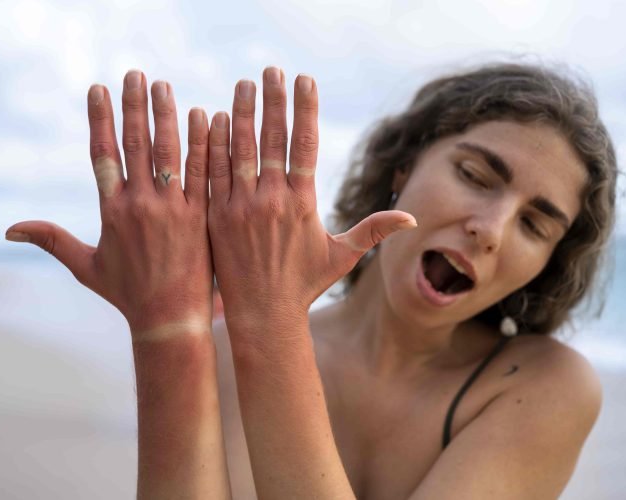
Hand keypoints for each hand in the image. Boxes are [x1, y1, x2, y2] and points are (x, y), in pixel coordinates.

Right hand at [6, 70, 213, 336]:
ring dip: (166, 115)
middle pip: (135, 144)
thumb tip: (10, 229)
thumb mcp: (86, 266)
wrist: (170, 319)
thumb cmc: (128, 295)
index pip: (102, 153)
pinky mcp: (202, 216)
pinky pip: (204, 173)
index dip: (100, 119)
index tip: (99, 89)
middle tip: (135, 74)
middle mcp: (141, 204)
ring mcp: (174, 209)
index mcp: (112, 211)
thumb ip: (52, 240)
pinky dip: (203, 144)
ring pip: (170, 152)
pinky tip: (205, 116)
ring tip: (164, 86)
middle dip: (133, 106)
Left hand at [207, 67, 415, 331]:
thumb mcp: (342, 255)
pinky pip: (214, 173)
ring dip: (243, 113)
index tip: (305, 80)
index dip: (305, 109)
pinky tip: (214, 117)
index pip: (304, 145)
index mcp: (302, 203)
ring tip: (244, 84)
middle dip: (274, 101)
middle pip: (272, 139)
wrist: (263, 314)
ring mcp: (240, 207)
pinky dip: (214, 144)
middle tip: (272, 70)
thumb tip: (412, 218)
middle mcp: (271, 200)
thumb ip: (373, 230)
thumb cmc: (304, 284)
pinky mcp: (217, 216)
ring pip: (240, 150)